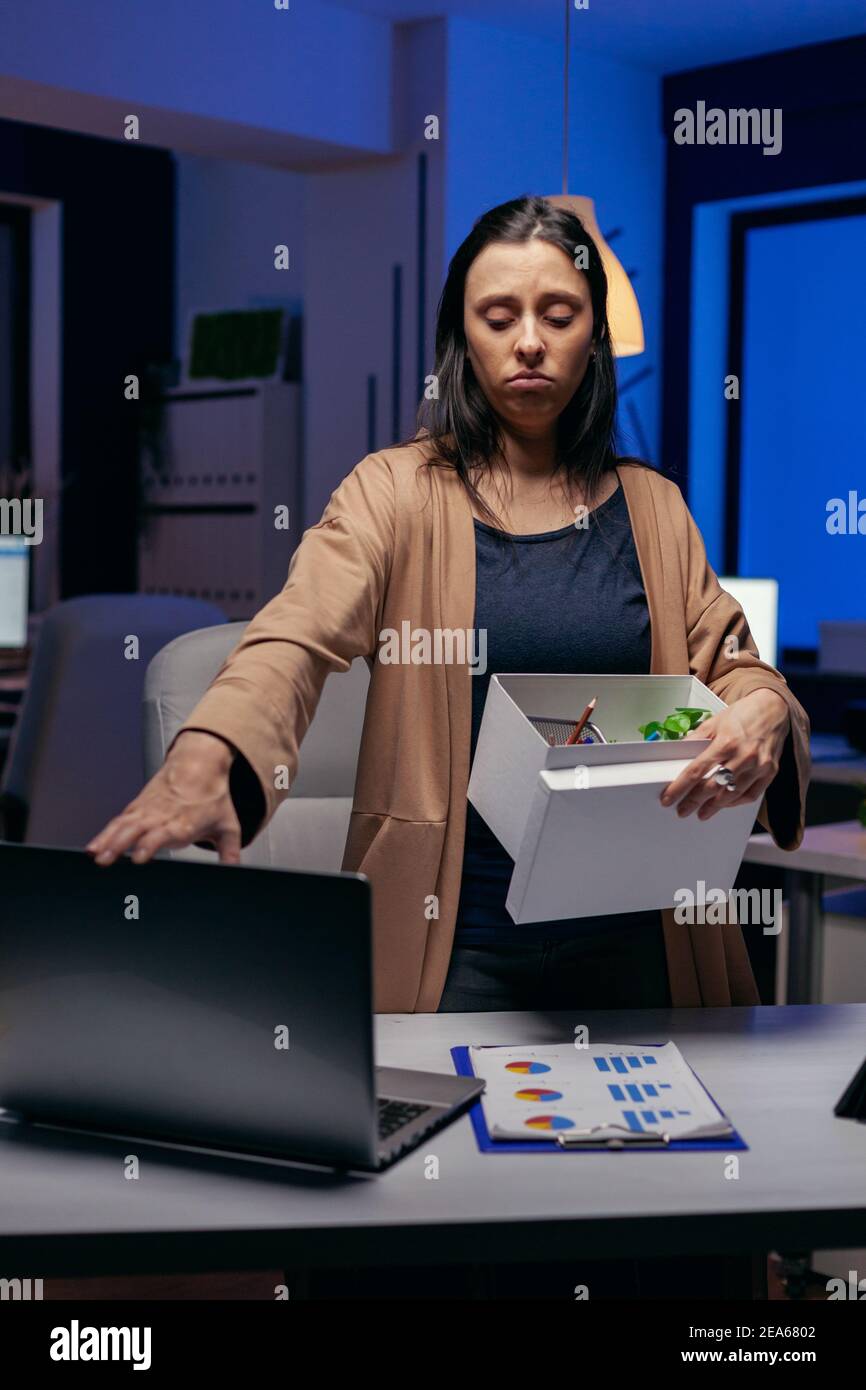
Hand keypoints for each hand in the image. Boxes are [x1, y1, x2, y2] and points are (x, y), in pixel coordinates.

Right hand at [85, 730, 242, 865]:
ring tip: (95, 856)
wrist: (200, 764)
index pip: (163, 833)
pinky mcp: (138, 807)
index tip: (140, 857)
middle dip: (120, 845)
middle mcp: (162, 815)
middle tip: (106, 860)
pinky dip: (104, 833)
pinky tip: (93, 847)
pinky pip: (118, 821)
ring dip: (107, 840)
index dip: (150, 844)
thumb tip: (235, 872)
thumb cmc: (213, 797)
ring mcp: (147, 810)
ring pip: (123, 825)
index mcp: (183, 822)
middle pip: (137, 829)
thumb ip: (230, 853)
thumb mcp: (228, 826)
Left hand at [659, 689, 789, 820]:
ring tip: (702, 812)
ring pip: (731, 795)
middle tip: (683, 810)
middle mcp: (743, 756)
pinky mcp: (770, 772)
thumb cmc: (744, 715)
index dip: (680, 787)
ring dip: (714, 807)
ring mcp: (759, 766)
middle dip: (694, 802)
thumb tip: (679, 753)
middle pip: (712, 787)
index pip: (696, 770)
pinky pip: (750, 795)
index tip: (669, 798)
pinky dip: (735, 802)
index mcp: (726, 742)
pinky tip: (724, 803)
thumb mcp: (714, 722)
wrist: (774, 709)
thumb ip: (696, 739)